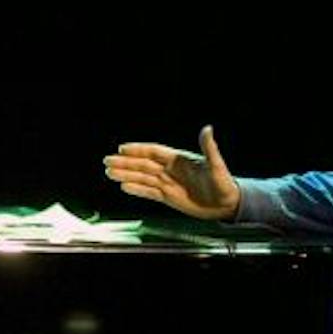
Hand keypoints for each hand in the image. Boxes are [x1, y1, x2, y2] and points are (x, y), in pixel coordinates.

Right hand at [104, 125, 240, 219]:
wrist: (226, 204)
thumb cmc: (224, 183)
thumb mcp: (217, 166)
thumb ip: (209, 148)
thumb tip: (207, 129)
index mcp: (179, 160)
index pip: (154, 152)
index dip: (138, 150)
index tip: (122, 148)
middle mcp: (171, 170)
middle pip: (143, 164)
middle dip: (125, 163)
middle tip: (107, 161)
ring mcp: (168, 183)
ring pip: (143, 178)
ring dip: (126, 174)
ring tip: (109, 173)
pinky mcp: (169, 197)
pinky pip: (149, 192)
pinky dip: (136, 189)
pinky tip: (124, 186)